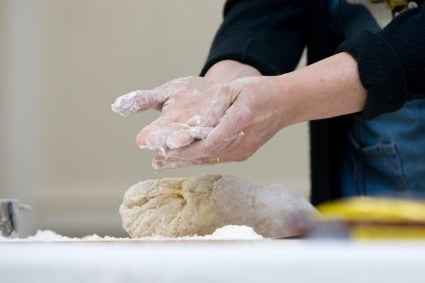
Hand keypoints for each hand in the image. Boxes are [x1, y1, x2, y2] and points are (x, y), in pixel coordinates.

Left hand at [112, 75, 290, 167]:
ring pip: (209, 159)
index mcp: (240, 123)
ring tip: (163, 163)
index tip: (166, 151)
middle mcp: (242, 143)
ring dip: (186, 161)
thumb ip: (215, 107)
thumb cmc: (259, 92)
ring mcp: (243, 151)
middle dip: (180, 158)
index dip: (186, 149)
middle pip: (206, 155)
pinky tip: (182, 159)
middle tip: (157, 161)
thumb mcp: (235, 89)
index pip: (209, 142)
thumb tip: (198, 124)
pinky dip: (197, 159)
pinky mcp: (242, 153)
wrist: (285, 103)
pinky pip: (216, 158)